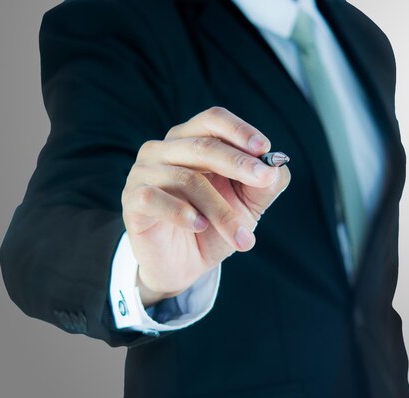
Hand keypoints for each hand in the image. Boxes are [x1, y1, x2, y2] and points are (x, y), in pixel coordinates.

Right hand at [121, 106, 290, 305]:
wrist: (183, 265)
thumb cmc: (213, 226)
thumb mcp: (247, 205)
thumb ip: (264, 185)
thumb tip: (276, 167)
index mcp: (191, 140)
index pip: (213, 120)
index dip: (239, 131)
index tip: (264, 148)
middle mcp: (164, 149)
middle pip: (203, 144)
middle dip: (239, 163)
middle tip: (264, 180)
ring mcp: (144, 172)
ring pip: (188, 179)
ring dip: (221, 211)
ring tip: (243, 237)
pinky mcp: (133, 200)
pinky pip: (155, 198)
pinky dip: (182, 213)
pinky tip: (200, 226)